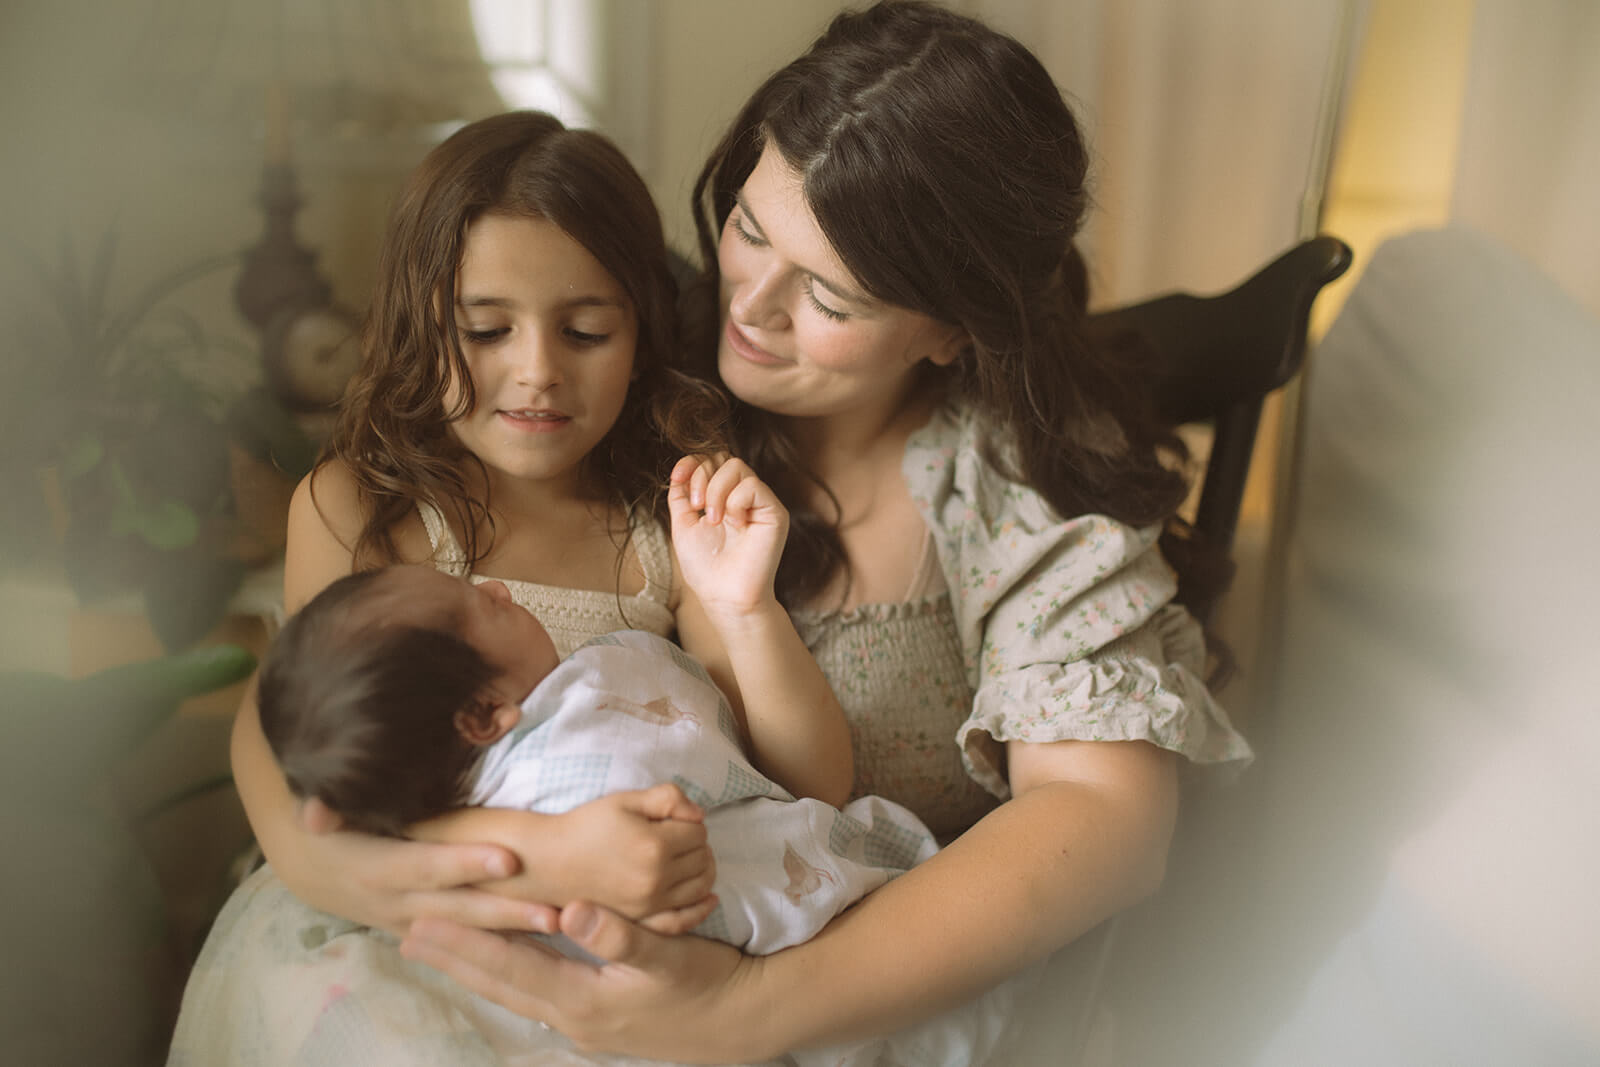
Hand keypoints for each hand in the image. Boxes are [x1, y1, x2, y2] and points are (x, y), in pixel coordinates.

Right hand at [292, 802, 554, 936]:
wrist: (312, 864)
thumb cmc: (326, 821)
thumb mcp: (319, 807)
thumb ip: (324, 806)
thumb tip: (313, 809)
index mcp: (375, 867)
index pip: (426, 866)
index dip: (465, 863)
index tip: (508, 858)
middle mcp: (395, 902)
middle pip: (457, 908)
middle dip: (505, 911)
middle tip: (552, 911)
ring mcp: (411, 922)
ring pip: (467, 931)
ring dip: (511, 931)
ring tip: (558, 925)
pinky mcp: (423, 931)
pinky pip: (465, 941)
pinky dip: (500, 943)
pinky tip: (541, 941)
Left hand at [401, 902, 766, 1061]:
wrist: (742, 1022)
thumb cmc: (707, 983)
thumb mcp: (667, 956)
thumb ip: (619, 936)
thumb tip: (572, 911)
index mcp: (582, 1000)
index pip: (510, 966)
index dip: (465, 944)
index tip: (423, 924)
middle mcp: (573, 1017)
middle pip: (500, 984)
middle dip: (455, 958)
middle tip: (408, 935)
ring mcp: (584, 1023)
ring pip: (515, 992)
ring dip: (477, 969)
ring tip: (441, 950)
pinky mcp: (597, 1020)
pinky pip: (537, 994)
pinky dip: (510, 976)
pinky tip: (503, 968)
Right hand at [419, 784, 716, 921]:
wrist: (550, 861)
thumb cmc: (586, 826)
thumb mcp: (625, 800)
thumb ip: (668, 798)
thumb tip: (699, 814)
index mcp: (655, 846)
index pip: (698, 831)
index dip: (689, 821)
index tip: (672, 818)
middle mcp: (656, 880)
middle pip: (702, 858)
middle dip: (696, 843)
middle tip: (678, 834)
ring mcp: (650, 904)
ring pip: (700, 887)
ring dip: (701, 869)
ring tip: (687, 857)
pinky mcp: (642, 920)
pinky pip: (684, 919)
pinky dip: (700, 906)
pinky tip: (706, 897)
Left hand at [668, 454, 787, 619]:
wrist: (723, 595)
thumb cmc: (705, 567)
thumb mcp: (683, 525)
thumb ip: (681, 496)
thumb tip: (679, 470)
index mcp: (724, 498)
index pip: (713, 461)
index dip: (693, 462)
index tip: (677, 476)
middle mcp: (744, 497)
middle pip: (723, 458)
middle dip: (702, 477)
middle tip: (697, 507)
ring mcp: (760, 503)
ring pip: (737, 466)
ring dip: (716, 490)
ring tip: (713, 520)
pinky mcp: (774, 512)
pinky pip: (752, 485)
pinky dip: (734, 502)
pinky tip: (734, 524)